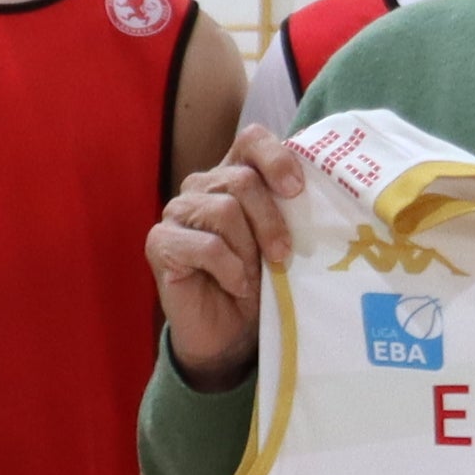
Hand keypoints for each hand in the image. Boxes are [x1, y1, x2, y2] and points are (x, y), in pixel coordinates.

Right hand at [150, 124, 310, 390]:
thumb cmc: (260, 284)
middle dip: (270, 221)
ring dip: (248, 250)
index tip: (297, 190)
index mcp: (234, 175)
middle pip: (241, 180)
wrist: (229, 334)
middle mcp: (203, 186)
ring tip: (254, 276)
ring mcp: (177, 211)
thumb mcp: (283, 242)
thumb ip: (290, 211)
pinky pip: (205, 245)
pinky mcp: (160, 242)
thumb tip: (314, 192)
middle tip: (283, 255)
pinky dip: (228, 269)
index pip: (251, 140)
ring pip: (224, 210)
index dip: (276, 158)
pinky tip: (234, 285)